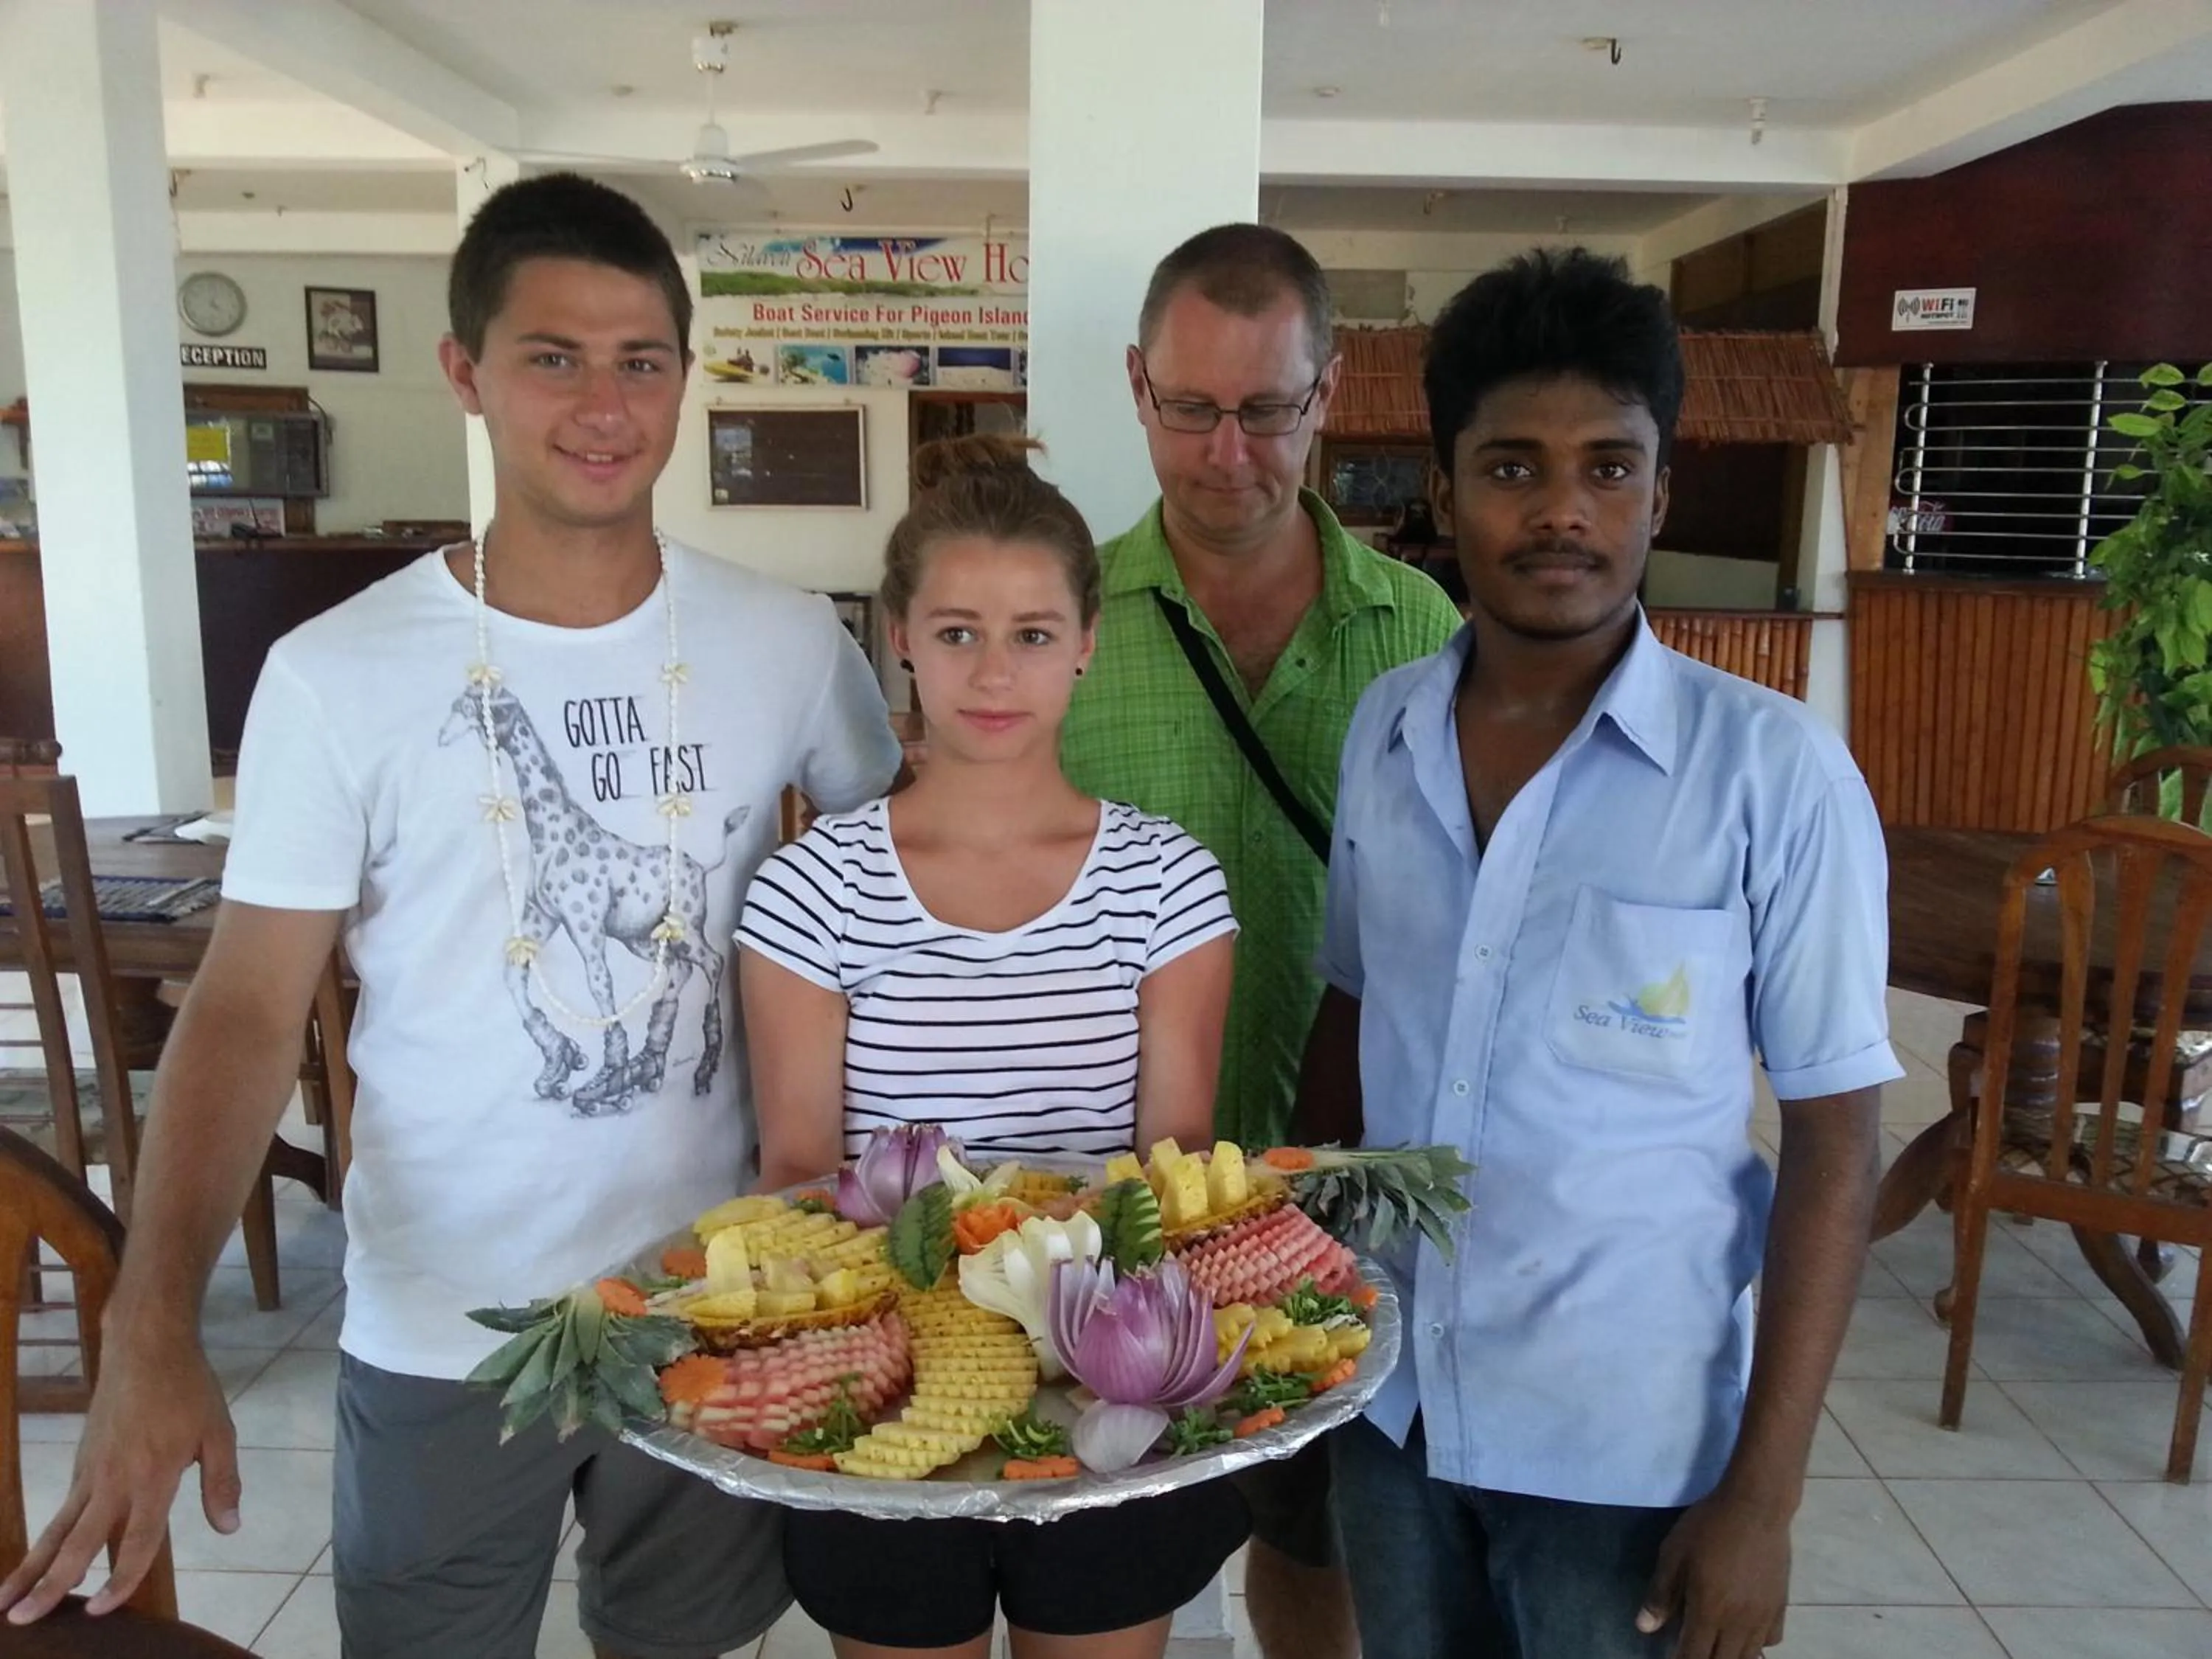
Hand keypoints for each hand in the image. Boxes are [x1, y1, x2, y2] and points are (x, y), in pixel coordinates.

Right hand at [0, 1335, 240, 1624]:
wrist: (146, 1346)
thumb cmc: (188, 1389)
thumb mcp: (219, 1433)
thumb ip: (222, 1483)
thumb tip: (230, 1529)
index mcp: (152, 1477)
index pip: (135, 1541)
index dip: (119, 1580)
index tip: (99, 1611)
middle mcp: (113, 1480)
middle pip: (77, 1544)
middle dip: (50, 1585)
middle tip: (24, 1621)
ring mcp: (90, 1471)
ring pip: (57, 1529)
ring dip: (31, 1567)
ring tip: (4, 1602)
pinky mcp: (80, 1461)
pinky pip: (63, 1508)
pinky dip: (47, 1538)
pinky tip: (37, 1560)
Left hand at [1636, 1488, 1791, 1658]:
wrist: (1756, 1506)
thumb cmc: (1708, 1527)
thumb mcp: (1673, 1555)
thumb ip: (1660, 1595)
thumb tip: (1645, 1628)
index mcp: (1709, 1612)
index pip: (1694, 1656)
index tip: (1673, 1656)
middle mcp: (1739, 1623)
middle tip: (1693, 1649)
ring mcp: (1763, 1616)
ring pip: (1750, 1656)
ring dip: (1731, 1656)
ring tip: (1717, 1647)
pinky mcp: (1780, 1605)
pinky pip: (1771, 1639)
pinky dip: (1756, 1644)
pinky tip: (1745, 1631)